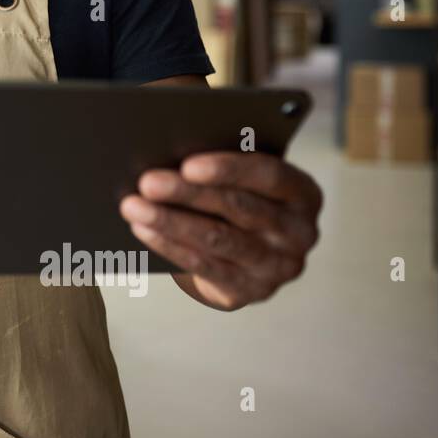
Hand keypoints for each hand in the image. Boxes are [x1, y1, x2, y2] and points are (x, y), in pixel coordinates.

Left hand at [119, 152, 322, 309]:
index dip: (229, 169)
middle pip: (239, 208)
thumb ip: (223, 164)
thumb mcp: (245, 179)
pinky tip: (143, 230)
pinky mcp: (251, 290)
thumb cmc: (241, 198)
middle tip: (147, 182)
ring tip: (134, 206)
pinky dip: (169, 245)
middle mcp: (300, 232)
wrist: (249, 255)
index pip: (270, 176)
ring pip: (218, 239)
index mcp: (303, 193)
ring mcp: (278, 266)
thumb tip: (169, 147)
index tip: (188, 164)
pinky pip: (205, 266)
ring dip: (171, 221)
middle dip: (188, 194)